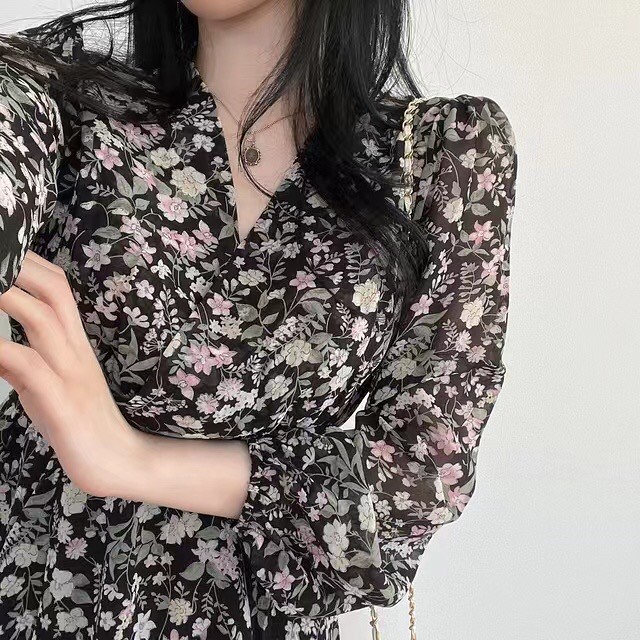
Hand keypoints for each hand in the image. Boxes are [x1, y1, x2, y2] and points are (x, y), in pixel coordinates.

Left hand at [0, 250, 144, 497]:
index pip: (58, 289)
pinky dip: (0, 348)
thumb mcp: (44, 389)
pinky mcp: (61, 402)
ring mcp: (70, 374)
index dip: (29, 262)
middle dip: (18, 264)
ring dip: (7, 294)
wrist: (119, 463)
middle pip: (54, 291)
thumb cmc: (81, 426)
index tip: (4, 245)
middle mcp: (75, 351)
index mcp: (74, 344)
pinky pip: (26, 365)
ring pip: (42, 318)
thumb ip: (17, 362)